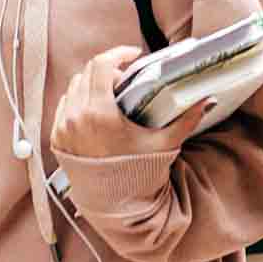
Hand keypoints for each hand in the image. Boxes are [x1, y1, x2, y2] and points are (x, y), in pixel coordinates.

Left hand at [51, 45, 209, 160]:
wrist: (116, 207)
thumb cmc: (140, 175)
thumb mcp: (164, 144)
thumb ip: (186, 120)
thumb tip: (206, 100)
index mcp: (99, 114)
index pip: (101, 65)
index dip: (118, 54)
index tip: (133, 56)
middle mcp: (76, 117)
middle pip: (88, 73)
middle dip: (108, 70)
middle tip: (126, 77)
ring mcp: (63, 128)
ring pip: (74, 87)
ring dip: (92, 84)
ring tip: (112, 92)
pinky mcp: (57, 138)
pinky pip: (65, 106)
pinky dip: (78, 100)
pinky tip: (95, 107)